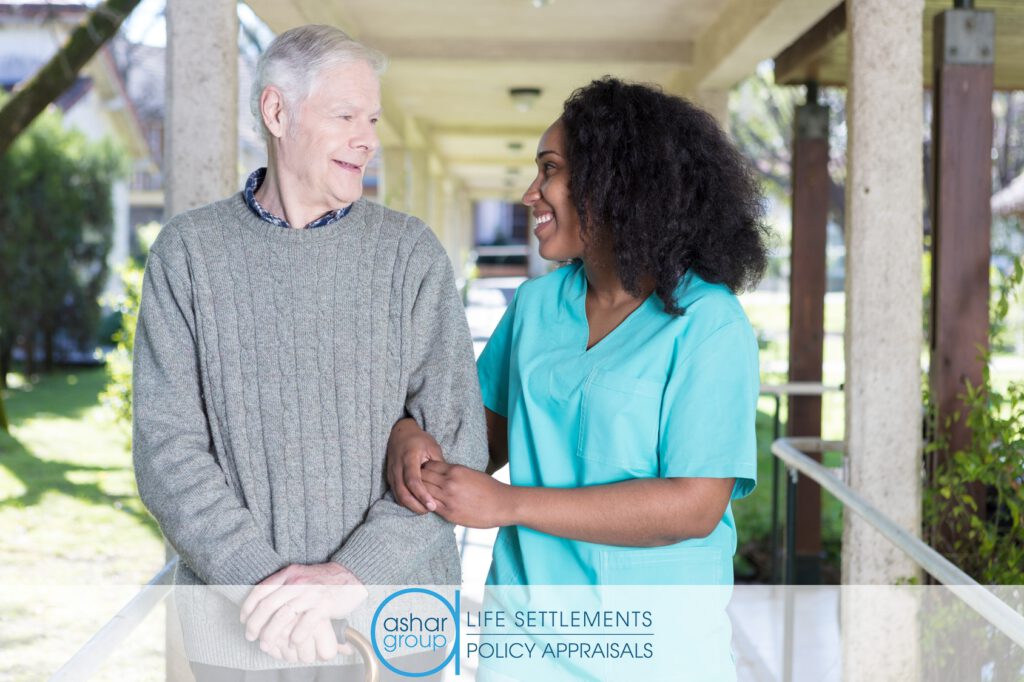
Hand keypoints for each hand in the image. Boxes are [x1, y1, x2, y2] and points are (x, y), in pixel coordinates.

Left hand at [240, 563, 366, 660]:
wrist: (351, 573)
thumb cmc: (323, 579)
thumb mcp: (300, 575)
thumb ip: (283, 584)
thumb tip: (262, 599)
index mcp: (289, 574)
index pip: (261, 590)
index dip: (248, 607)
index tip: (244, 619)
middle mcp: (297, 583)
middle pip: (268, 605)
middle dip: (255, 624)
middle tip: (250, 636)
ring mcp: (311, 593)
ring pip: (283, 616)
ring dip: (271, 633)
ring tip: (266, 644)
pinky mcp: (325, 604)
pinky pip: (306, 622)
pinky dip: (297, 634)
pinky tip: (292, 642)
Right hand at [386, 417, 444, 512]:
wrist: (399, 433)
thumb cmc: (419, 440)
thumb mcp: (432, 447)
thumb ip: (438, 464)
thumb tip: (447, 483)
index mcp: (409, 457)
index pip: (413, 480)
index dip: (422, 495)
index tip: (432, 505)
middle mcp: (397, 467)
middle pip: (403, 493)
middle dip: (417, 505)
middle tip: (431, 509)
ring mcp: (392, 474)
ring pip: (399, 496)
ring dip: (412, 506)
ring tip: (426, 509)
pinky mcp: (390, 479)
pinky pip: (397, 495)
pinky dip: (407, 502)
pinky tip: (418, 504)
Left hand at [420, 461, 515, 528]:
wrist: (503, 505)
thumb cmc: (490, 488)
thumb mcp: (471, 473)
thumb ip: (454, 472)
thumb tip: (441, 473)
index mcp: (455, 470)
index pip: (429, 465)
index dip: (424, 469)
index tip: (424, 472)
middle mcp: (449, 483)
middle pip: (422, 478)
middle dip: (419, 479)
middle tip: (418, 483)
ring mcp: (447, 499)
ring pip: (423, 492)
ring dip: (420, 493)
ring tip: (420, 494)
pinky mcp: (448, 513)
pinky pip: (430, 506)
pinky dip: (427, 504)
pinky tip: (428, 504)